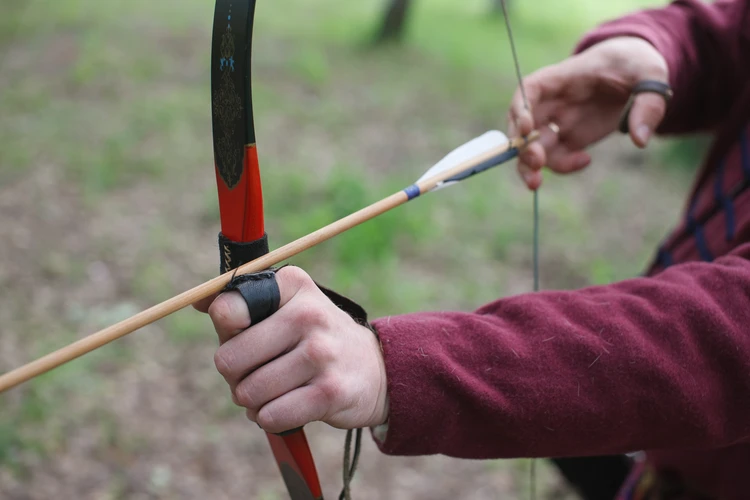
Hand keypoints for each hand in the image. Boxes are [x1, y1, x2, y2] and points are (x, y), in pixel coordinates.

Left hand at [194, 266, 388, 433]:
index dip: (227, 332)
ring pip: (248, 392)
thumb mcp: (285, 306)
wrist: (374, 369)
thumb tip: (195, 301)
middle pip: (228, 359)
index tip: (244, 334)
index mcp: (292, 285)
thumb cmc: (313, 337)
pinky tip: (286, 406)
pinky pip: (270, 416)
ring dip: (252, 401)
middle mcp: (308, 314)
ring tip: (273, 391)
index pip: (227, 310)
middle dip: (235, 375)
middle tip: (256, 372)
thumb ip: (239, 302)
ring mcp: (321, 353)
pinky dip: (269, 418)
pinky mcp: (330, 392)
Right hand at [507, 36, 668, 189]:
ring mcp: (559, 122)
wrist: (633, 71)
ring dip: (528, 166)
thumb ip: (648, 103)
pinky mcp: (569, 139)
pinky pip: (555, 157)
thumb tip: (639, 139)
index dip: (521, 108)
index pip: (529, 89)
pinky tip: (584, 161)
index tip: (526, 129)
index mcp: (563, 78)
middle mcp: (553, 102)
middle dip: (522, 147)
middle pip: (522, 124)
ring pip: (531, 146)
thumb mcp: (650, 73)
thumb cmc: (635, 64)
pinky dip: (562, 166)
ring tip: (535, 184)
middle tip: (536, 164)